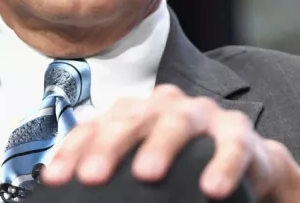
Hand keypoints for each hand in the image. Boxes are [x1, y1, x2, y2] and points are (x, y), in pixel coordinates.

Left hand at [41, 84, 299, 201]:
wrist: (243, 163)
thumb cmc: (183, 164)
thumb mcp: (143, 166)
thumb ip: (114, 174)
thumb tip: (71, 195)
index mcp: (133, 114)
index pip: (95, 127)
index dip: (73, 151)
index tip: (56, 179)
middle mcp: (163, 106)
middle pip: (131, 118)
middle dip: (109, 146)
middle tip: (93, 175)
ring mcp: (201, 114)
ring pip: (177, 121)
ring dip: (160, 146)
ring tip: (147, 174)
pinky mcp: (238, 131)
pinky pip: (232, 145)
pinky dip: (221, 165)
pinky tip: (212, 188)